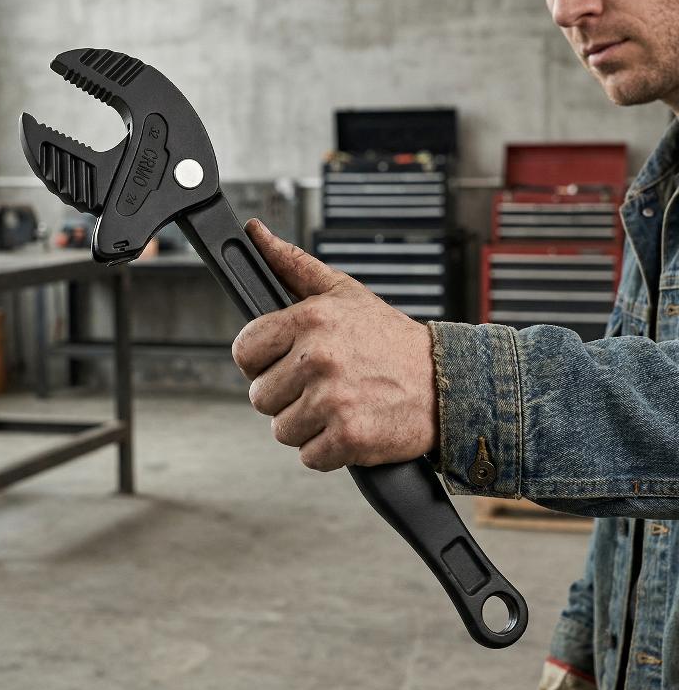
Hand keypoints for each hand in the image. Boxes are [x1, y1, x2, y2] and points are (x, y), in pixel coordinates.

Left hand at [232, 219, 438, 471]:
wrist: (446, 381)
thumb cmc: (388, 338)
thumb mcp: (343, 292)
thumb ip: (292, 264)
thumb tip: (255, 233)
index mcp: (310, 318)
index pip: (244, 350)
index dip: (261, 362)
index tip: (282, 364)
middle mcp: (318, 357)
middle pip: (260, 396)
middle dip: (287, 396)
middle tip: (322, 385)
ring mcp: (333, 399)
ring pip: (282, 429)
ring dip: (307, 424)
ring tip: (339, 405)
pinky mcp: (349, 436)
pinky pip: (309, 456)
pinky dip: (328, 450)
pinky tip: (351, 425)